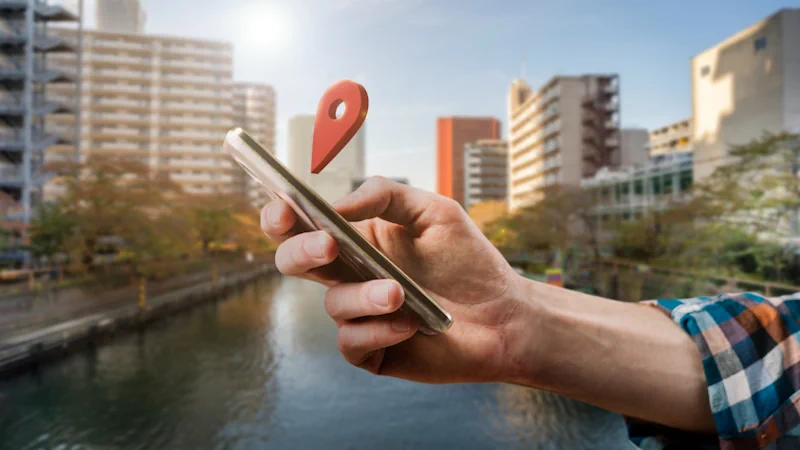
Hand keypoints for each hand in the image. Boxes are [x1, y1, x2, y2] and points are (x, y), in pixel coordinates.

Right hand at [260, 177, 534, 383]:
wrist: (505, 314)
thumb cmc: (468, 261)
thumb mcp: (434, 211)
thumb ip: (386, 194)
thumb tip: (338, 205)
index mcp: (355, 240)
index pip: (301, 226)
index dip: (280, 216)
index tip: (283, 207)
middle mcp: (349, 276)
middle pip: (293, 263)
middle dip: (302, 251)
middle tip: (330, 244)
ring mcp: (358, 315)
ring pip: (333, 305)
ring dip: (364, 295)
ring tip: (400, 292)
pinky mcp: (372, 351)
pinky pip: (351, 342)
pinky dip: (378, 331)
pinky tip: (411, 324)